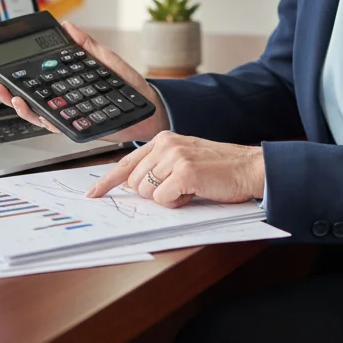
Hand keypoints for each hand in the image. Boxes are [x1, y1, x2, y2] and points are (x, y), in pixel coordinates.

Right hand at [0, 21, 170, 144]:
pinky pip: (60, 127)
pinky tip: (42, 112)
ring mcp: (71, 117)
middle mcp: (64, 103)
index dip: (18, 77)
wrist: (147, 107)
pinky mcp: (80, 129)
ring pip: (40, 117)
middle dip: (11, 95)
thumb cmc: (127, 86)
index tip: (4, 67)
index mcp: (67, 85)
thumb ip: (86, 46)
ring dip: (25, 109)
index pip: (38, 81)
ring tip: (15, 98)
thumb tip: (68, 26)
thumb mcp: (105, 60)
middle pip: (31, 101)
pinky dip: (48, 121)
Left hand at [86, 131, 264, 207]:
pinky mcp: (185, 171)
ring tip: (189, 188)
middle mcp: (165, 144)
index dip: (107, 181)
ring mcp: (174, 156)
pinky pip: (164, 200)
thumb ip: (159, 167)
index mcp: (163, 139)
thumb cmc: (219, 169)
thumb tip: (132, 185)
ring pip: (147, 193)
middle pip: (134, 183)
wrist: (249, 168)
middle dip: (154, 194)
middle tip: (180, 188)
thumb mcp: (184, 160)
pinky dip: (178, 203)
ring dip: (168, 198)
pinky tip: (195, 191)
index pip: (126, 162)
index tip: (93, 194)